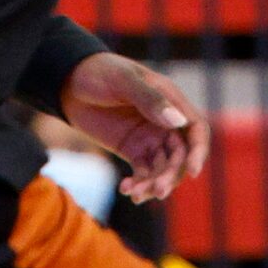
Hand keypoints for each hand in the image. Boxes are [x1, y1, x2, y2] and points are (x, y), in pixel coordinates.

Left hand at [59, 53, 208, 205]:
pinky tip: (126, 189)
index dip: (198, 151)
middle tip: (158, 191)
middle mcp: (165, 122)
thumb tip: (178, 121)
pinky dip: (139, 184)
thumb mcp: (124, 81)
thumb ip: (150, 100)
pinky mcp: (132, 150)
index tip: (193, 172)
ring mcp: (149, 137)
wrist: (69, 82)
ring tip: (136, 195)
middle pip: (180, 155)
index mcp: (171, 100)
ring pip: (162, 168)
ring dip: (154, 184)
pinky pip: (143, 172)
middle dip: (172, 175)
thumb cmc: (100, 72)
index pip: (196, 129)